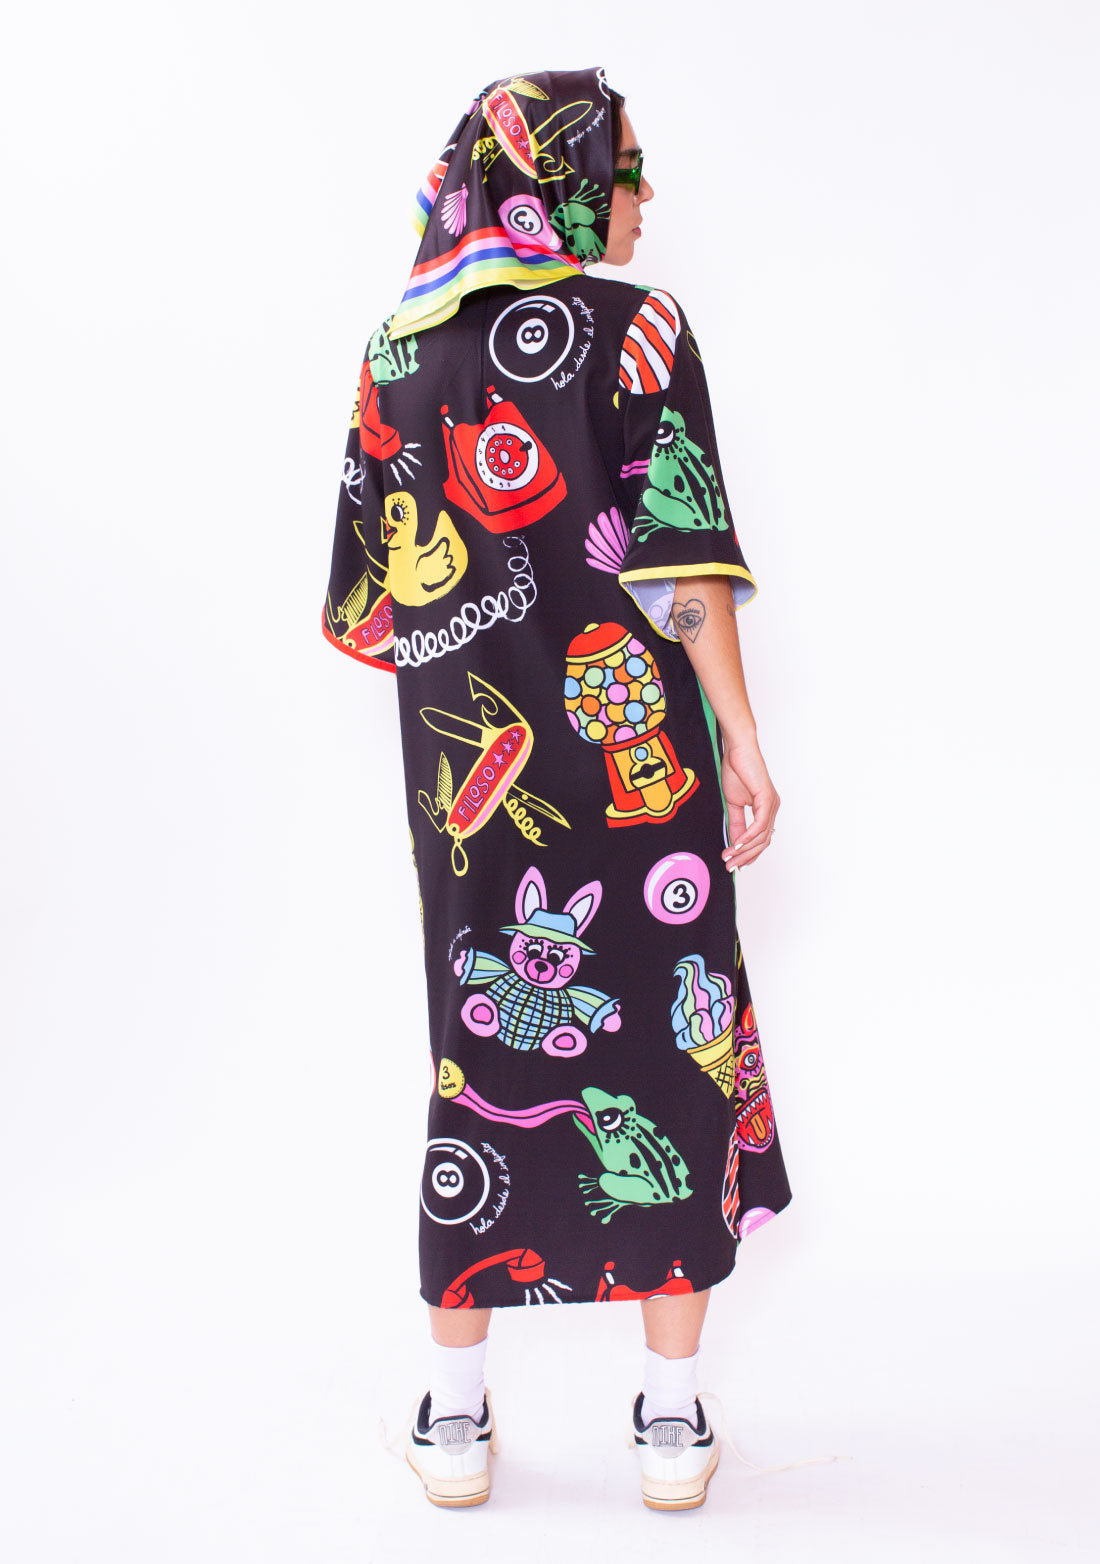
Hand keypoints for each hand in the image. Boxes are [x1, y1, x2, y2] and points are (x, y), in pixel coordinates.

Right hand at [719, 737, 779, 869]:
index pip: (761, 839)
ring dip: (744, 850)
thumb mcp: (732, 803)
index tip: (735, 864)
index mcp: (766, 809)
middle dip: (746, 857)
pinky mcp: (767, 799)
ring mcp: (772, 804)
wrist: (737, 750)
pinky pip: (759, 825)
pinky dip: (747, 837)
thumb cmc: (736, 771)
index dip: (749, 854)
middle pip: (763, 842)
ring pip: (762, 836)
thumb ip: (735, 823)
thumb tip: (734, 843)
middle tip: (730, 866)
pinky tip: (736, 844)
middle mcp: (773, 808)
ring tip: (729, 857)